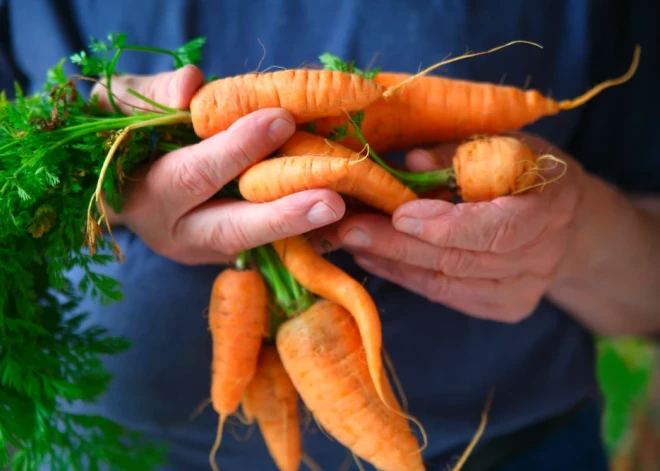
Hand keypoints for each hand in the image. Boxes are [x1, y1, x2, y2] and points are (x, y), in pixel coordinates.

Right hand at [93, 66, 344, 264]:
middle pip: (228, 230)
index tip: (280, 119)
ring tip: (342, 212)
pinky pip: (267, 250)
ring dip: (298, 230)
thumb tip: (191, 87)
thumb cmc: (117, 134)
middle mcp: (173, 233)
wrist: (114, 179)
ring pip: (253, 246)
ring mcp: (201, 250)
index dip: (235, 149)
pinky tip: (340, 222)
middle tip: (331, 199)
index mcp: (140, 195)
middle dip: (279, 214)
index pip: (191, 176)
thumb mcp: (115, 104)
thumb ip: (148, 93)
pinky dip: (302, 236)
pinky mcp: (225, 253)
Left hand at [322, 134, 583, 322]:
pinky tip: (375, 259)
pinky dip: (406, 278)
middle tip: (349, 228)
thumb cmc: (527, 171)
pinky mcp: (504, 307)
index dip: (444, 225)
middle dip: (397, 245)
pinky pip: (445, 296)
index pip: (495, 229)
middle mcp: (540, 259)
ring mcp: (522, 290)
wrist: (566, 221)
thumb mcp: (503, 145)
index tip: (398, 214)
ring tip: (351, 242)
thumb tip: (413, 162)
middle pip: (459, 260)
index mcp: (549, 208)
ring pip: (445, 283)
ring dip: (392, 263)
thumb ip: (458, 155)